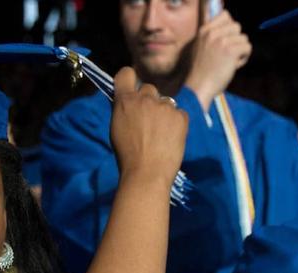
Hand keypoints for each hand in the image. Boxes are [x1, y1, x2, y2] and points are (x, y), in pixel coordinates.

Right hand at [111, 67, 188, 182]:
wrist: (147, 173)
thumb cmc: (127, 155)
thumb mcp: (117, 127)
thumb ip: (123, 110)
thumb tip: (128, 101)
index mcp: (125, 101)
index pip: (126, 73)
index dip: (129, 79)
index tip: (131, 88)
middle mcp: (145, 98)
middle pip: (149, 89)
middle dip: (148, 100)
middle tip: (148, 120)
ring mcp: (165, 106)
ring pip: (165, 101)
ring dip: (163, 112)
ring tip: (161, 133)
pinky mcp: (181, 116)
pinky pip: (179, 113)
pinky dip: (177, 122)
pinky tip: (171, 137)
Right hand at [183, 11, 251, 109]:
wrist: (199, 86)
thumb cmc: (200, 72)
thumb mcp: (199, 48)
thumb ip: (210, 37)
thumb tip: (227, 32)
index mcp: (204, 30)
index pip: (225, 15)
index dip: (230, 28)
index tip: (228, 39)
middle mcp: (212, 33)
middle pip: (237, 26)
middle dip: (236, 40)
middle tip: (229, 53)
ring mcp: (222, 41)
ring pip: (244, 38)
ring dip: (241, 50)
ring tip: (231, 61)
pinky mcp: (231, 51)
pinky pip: (247, 47)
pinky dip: (244, 57)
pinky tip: (235, 65)